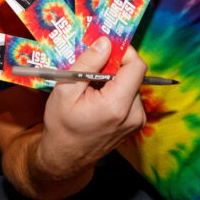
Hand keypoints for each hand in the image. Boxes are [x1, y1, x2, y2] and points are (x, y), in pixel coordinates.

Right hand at [35, 37, 146, 181]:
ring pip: (132, 83)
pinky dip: (116, 90)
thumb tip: (106, 42)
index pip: (137, 66)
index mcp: (118, 105)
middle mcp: (134, 114)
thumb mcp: (66, 90)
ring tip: (91, 88)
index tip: (104, 49)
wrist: (65, 157)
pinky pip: (131, 95)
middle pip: (134, 74)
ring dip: (114, 79)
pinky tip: (98, 98)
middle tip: (90, 70)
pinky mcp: (136, 123)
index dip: (123, 52)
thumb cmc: (61, 124)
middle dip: (114, 66)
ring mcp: (138, 120)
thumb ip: (88, 63)